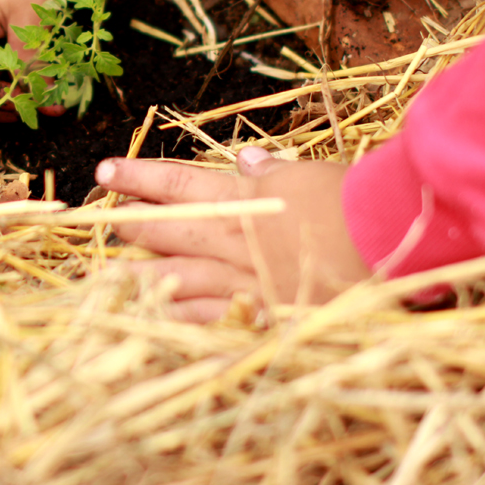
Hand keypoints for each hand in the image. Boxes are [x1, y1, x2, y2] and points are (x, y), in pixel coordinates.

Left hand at [95, 148, 371, 322]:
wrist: (383, 238)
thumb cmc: (350, 199)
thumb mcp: (307, 174)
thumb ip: (272, 171)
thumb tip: (246, 158)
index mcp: (242, 198)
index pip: (176, 183)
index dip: (138, 177)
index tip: (104, 173)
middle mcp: (231, 239)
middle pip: (167, 230)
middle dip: (131, 226)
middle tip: (102, 224)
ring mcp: (242, 280)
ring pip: (175, 279)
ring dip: (137, 279)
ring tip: (104, 280)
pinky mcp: (260, 315)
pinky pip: (209, 322)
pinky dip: (180, 324)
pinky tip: (154, 326)